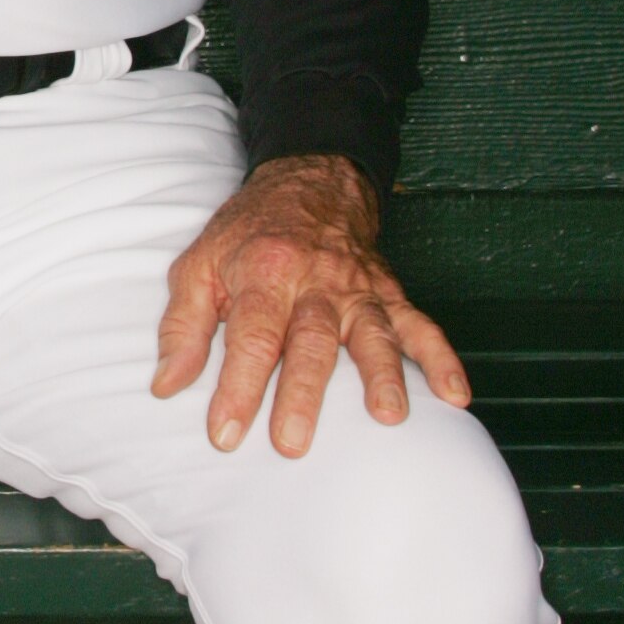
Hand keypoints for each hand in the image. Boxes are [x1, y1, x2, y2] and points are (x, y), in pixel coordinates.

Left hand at [152, 153, 471, 461]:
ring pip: (372, 333)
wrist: (312, 180)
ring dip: (383, 375)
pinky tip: (456, 396)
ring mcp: (358, 290)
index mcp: (263, 272)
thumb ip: (182, 327)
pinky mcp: (389, 295)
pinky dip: (442, 359)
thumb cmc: (250, 234)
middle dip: (302, 393)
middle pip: (311, 340)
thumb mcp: (198, 265)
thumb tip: (167, 385)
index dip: (237, 386)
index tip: (225, 434)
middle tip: (292, 443)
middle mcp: (315, 282)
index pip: (250, 335)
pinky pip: (420, 326)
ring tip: (388, 417)